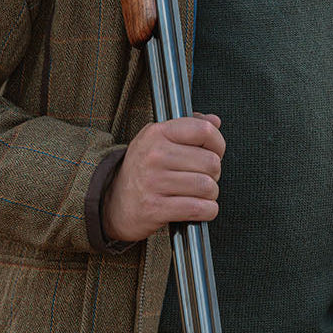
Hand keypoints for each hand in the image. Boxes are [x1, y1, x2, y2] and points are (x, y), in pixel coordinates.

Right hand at [102, 113, 223, 243]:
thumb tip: (215, 121)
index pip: (204, 130)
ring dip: (210, 194)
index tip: (215, 152)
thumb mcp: (158, 139)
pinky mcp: (156, 208)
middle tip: (201, 177)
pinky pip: (199, 209)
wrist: (113, 202)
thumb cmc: (142, 170)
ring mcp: (153, 182)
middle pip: (211, 162)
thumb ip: (188, 126)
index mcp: (157, 133)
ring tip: (197, 193)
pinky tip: (198, 208)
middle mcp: (154, 155)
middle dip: (214, 174)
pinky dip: (207, 211)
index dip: (218, 143)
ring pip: (208, 187)